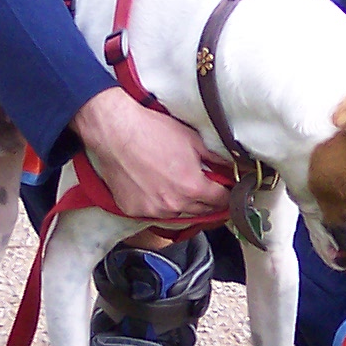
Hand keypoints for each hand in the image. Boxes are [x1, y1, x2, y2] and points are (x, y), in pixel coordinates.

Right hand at [71, 88, 229, 224]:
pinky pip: (153, 213)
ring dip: (182, 204)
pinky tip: (155, 188)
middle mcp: (174, 204)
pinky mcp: (133, 211)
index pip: (221, 201)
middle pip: (202, 212)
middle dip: (208, 202)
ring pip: (177, 214)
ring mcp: (153, 210)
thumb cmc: (152, 132)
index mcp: (193, 187)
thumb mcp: (193, 140)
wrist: (116, 132)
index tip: (228, 193)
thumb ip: (215, 159)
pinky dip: (158, 205)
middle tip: (206, 190)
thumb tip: (229, 167)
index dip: (228, 196)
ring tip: (177, 187)